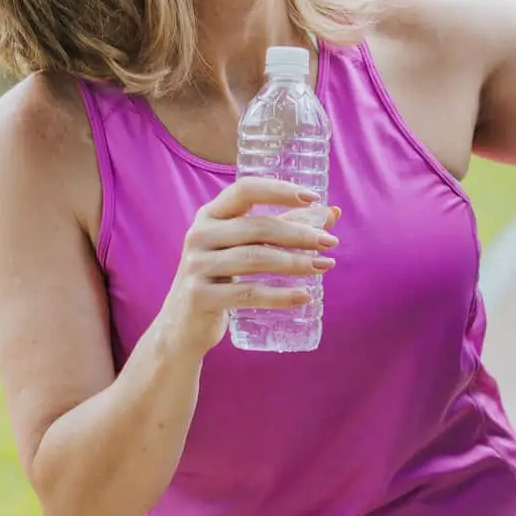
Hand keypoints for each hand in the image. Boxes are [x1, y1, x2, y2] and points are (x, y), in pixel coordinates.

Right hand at [156, 178, 339, 358]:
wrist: (183, 324)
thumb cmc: (222, 279)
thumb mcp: (246, 249)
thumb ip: (285, 229)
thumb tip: (332, 212)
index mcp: (210, 215)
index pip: (245, 190)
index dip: (280, 191)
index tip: (314, 198)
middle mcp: (199, 235)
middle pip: (258, 227)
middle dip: (300, 234)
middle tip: (331, 243)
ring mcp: (196, 266)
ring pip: (255, 258)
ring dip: (296, 262)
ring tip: (325, 266)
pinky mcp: (200, 296)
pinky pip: (248, 293)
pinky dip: (280, 295)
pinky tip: (305, 297)